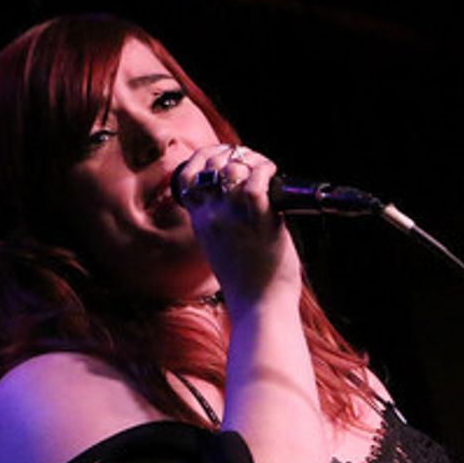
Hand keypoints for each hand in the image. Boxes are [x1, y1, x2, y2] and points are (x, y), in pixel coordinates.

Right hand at [173, 144, 299, 305]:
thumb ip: (223, 224)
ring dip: (252, 161)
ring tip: (266, 170)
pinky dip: (265, 170)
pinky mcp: (257, 219)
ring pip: (233, 168)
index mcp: (200, 222)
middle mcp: (211, 216)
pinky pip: (256, 181)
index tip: (224, 157)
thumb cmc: (250, 283)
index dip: (205, 158)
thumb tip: (244, 199)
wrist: (259, 307)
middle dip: (232, 155)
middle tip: (254, 163)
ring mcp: (232, 216)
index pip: (189, 176)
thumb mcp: (223, 249)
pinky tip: (274, 175)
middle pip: (211, 165)